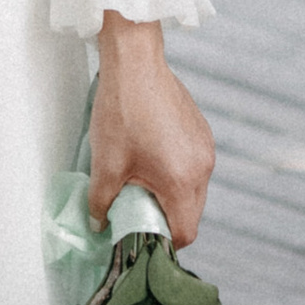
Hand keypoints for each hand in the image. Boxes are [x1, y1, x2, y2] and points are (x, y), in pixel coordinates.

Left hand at [89, 15, 214, 248]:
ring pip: (194, 190)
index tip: (141, 236)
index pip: (185, 232)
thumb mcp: (105, 164)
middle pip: (192, 213)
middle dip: (166, 219)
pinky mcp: (201, 132)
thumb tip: (99, 223)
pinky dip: (177, 173)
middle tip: (136, 212)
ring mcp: (205, 147)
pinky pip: (194, 166)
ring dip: (171, 195)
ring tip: (141, 184)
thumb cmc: (122, 111)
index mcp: (182, 181)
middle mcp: (202, 167)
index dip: (163, 241)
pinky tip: (151, 160)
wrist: (135, 63)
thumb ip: (102, 203)